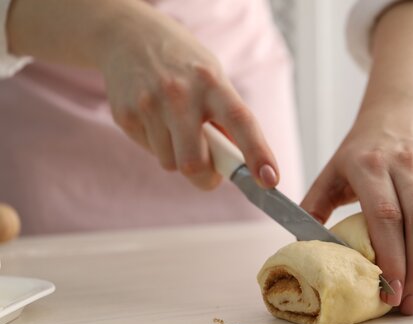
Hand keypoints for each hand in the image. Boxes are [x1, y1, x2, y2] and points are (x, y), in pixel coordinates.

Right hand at [97, 4, 277, 188]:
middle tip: (210, 174)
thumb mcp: (213, 79)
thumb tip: (237, 162)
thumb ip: (226, 118)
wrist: (129, 36)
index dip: (257, 153)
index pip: (240, 121)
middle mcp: (180, 94)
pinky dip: (159, 146)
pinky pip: (151, 152)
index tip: (269, 180)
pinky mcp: (125, 115)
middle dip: (206, 178)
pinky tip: (156, 120)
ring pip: (171, 163)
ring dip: (179, 157)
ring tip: (176, 128)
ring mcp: (149, 105)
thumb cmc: (183, 66)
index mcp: (212, 83)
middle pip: (194, 162)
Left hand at [301, 101, 412, 314]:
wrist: (399, 113)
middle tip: (411, 305)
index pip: (386, 215)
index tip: (389, 291)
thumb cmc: (361, 149)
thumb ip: (313, 205)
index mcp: (369, 165)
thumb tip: (300, 246)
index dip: (391, 256)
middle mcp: (408, 164)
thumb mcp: (332, 171)